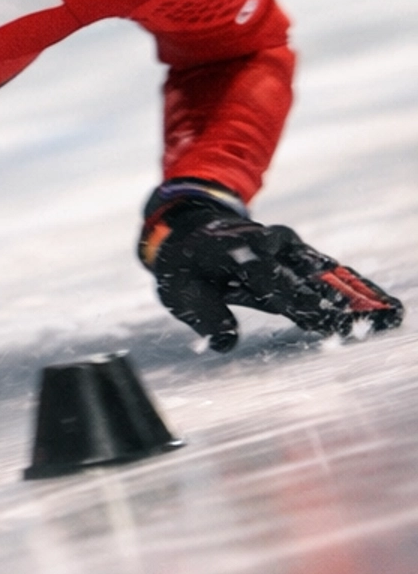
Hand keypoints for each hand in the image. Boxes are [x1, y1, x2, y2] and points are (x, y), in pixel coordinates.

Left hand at [140, 181, 403, 351]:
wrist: (192, 231)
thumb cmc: (185, 268)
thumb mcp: (182, 293)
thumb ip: (207, 316)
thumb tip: (227, 342)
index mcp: (242, 252)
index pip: (276, 281)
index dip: (301, 301)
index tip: (327, 320)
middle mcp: (273, 244)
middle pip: (311, 277)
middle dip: (342, 301)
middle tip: (374, 320)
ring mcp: (290, 248)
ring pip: (329, 274)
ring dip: (359, 294)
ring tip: (391, 313)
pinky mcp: (301, 256)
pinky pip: (332, 274)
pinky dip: (357, 290)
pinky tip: (382, 306)